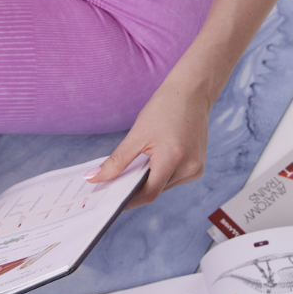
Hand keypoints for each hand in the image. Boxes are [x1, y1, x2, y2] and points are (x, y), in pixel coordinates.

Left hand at [86, 79, 209, 207]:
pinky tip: (153, 163)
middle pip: (156, 190)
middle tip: (115, 184)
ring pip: (165, 186)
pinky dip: (161, 175)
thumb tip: (94, 178)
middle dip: (135, 189)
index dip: (128, 201)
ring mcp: (196, 168)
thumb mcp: (137, 134)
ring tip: (134, 169)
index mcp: (173, 158)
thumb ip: (116, 161)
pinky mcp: (198, 166)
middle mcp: (189, 167)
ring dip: (149, 182)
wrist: (192, 92)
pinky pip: (174, 179)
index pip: (148, 194)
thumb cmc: (165, 108)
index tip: (110, 201)